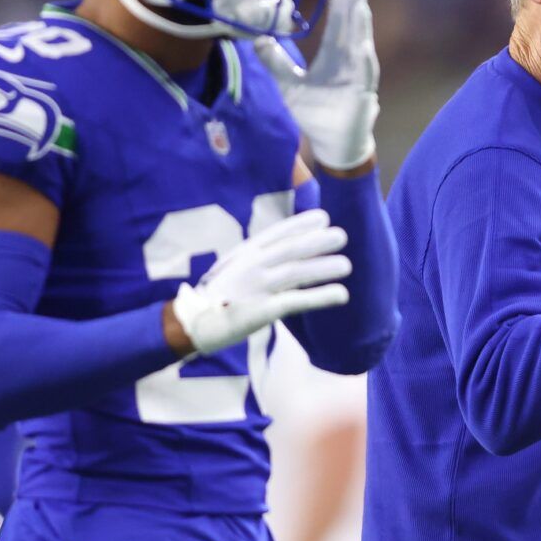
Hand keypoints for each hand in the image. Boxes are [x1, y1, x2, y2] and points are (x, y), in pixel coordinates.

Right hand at [169, 209, 350, 355]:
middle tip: (342, 236)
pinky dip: (321, 297)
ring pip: (296, 272)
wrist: (193, 323)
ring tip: (347, 265)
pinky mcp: (263, 310)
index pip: (277, 233)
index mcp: (246, 254)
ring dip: (324, 267)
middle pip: (291, 249)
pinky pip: (297, 301)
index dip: (301, 224)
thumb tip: (289, 252)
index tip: (323, 217)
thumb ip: (261, 260)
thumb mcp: (237, 269)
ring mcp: (257, 287)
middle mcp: (252, 265)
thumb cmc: (220, 297)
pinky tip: (341, 295)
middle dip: (318, 241)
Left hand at [254, 0, 379, 171]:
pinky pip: (364, 77)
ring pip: (360, 48)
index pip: (337, 27)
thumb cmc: (315, 114)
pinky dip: (364, 62)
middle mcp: (348, 64)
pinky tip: (364, 47)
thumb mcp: (288, 85)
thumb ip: (275, 62)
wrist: (331, 143)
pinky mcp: (361, 96)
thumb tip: (258, 40)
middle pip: (351, 31)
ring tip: (361, 7)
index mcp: (332, 59)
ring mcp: (357, 78)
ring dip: (361, 29)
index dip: (339, 7)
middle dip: (352, 8)